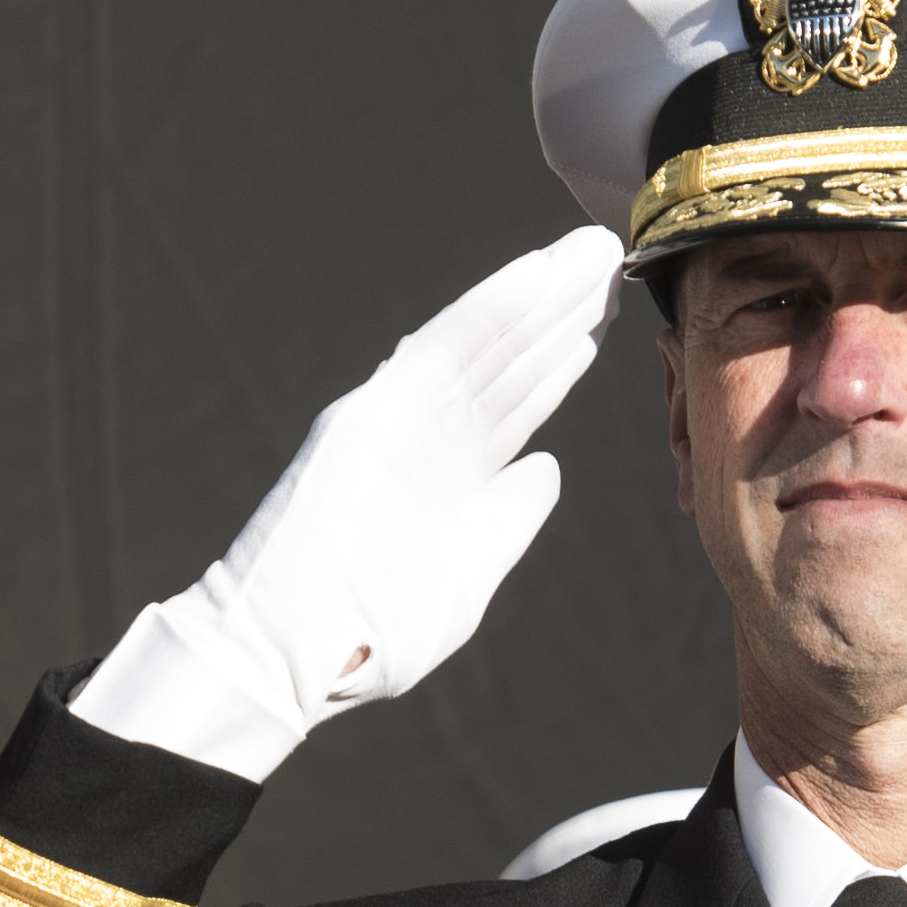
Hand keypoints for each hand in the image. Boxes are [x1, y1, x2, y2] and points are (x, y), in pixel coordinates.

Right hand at [70, 226, 624, 777]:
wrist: (295, 657)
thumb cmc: (371, 637)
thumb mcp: (467, 579)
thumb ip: (507, 523)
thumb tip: (545, 467)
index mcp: (454, 477)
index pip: (520, 402)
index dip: (564, 357)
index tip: (608, 316)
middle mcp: (432, 437)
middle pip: (511, 362)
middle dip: (563, 311)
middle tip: (610, 256)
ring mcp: (404, 419)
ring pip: (488, 344)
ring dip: (541, 294)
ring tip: (592, 250)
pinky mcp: (379, 412)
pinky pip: (445, 349)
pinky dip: (491, 309)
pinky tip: (536, 273)